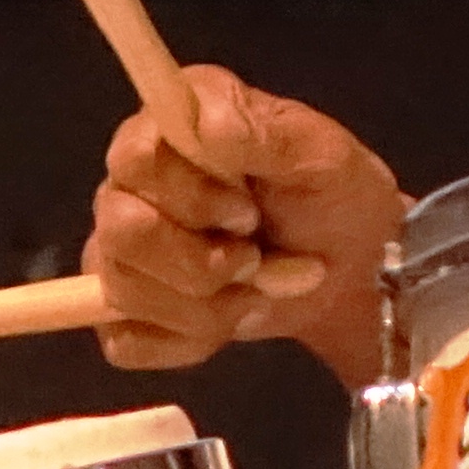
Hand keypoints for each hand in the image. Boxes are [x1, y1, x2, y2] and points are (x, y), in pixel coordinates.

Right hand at [82, 65, 405, 374]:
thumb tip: (208, 126)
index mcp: (167, 132)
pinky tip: (227, 318)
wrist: (348, 270)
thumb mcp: (321, 155)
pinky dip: (187, 342)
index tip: (248, 214)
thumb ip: (264, 132)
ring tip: (258, 290)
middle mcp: (130, 186)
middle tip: (256, 260)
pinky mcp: (125, 311)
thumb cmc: (330, 200)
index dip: (189, 198)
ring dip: (207, 308)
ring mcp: (120, 251)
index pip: (134, 161)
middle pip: (121, 232)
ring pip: (125, 292)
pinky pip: (126, 342)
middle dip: (200, 264)